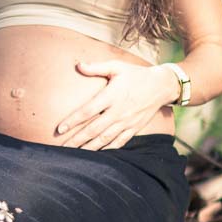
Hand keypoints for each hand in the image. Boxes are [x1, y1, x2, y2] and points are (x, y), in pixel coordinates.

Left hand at [54, 60, 179, 148]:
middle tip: (62, 148)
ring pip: (105, 139)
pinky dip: (108, 149)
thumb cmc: (135, 75)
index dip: (73, 121)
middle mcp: (118, 111)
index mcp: (112, 96)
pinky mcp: (134, 128)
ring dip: (89, 148)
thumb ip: (96, 67)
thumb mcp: (117, 66)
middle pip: (94, 129)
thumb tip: (78, 65)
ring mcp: (127, 122)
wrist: (161, 86)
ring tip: (75, 155)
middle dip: (77, 140)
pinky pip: (119, 142)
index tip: (60, 129)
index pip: (88, 111)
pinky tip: (97, 154)